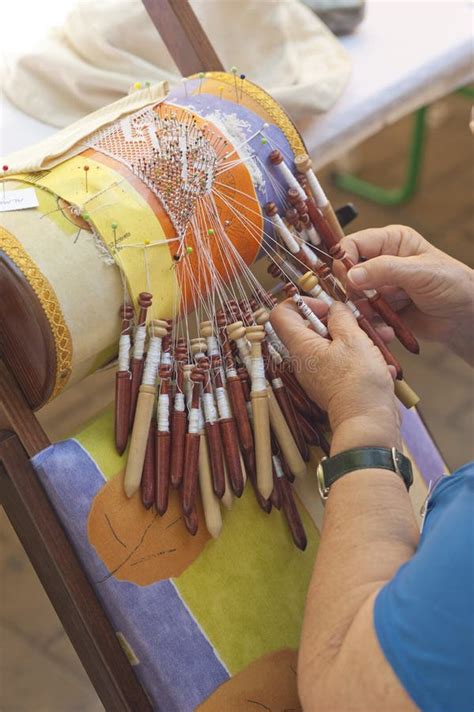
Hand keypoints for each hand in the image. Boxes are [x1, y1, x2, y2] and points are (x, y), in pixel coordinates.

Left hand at [270, 299, 400, 454]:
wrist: (368, 423)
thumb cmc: (358, 381)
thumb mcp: (353, 339)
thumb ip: (341, 317)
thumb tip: (335, 307)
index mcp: (301, 346)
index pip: (282, 314)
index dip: (301, 303)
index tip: (325, 306)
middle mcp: (304, 361)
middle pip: (312, 329)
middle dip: (340, 321)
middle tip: (361, 321)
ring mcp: (318, 375)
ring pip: (333, 346)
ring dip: (358, 339)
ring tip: (383, 340)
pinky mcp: (333, 386)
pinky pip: (343, 364)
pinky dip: (362, 359)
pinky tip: (383, 364)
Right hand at [340, 225, 473, 362]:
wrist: (465, 318)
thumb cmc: (453, 285)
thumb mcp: (421, 272)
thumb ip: (385, 269)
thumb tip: (351, 274)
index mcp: (391, 241)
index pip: (354, 244)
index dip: (345, 260)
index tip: (346, 279)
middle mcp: (381, 262)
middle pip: (348, 271)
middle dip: (351, 288)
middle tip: (362, 300)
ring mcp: (380, 286)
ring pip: (352, 296)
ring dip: (361, 308)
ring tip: (379, 316)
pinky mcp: (381, 308)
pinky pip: (362, 315)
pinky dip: (368, 322)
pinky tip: (386, 328)